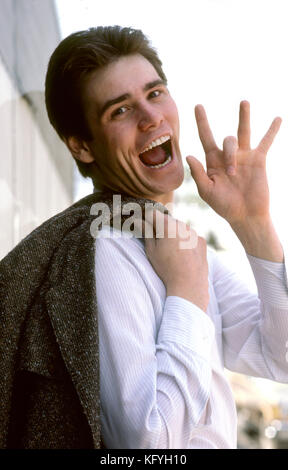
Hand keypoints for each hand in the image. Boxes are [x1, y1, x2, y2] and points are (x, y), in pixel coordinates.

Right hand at [144, 211, 209, 311]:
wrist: (189, 285)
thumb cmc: (166, 268)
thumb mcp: (152, 251)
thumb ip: (146, 233)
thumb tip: (140, 221)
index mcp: (167, 226)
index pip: (153, 214)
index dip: (147, 220)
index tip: (145, 227)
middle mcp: (182, 225)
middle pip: (168, 221)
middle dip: (162, 228)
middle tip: (159, 243)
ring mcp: (193, 232)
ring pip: (180, 229)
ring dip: (174, 234)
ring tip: (172, 252)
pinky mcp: (202, 241)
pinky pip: (190, 237)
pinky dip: (186, 241)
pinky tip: (183, 255)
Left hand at [186, 101, 281, 225]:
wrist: (245, 215)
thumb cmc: (224, 206)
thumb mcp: (207, 191)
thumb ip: (198, 174)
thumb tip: (189, 155)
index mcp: (213, 162)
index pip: (206, 137)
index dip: (202, 122)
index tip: (198, 106)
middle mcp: (228, 156)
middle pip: (228, 140)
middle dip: (230, 155)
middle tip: (233, 174)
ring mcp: (244, 156)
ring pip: (243, 132)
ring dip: (243, 117)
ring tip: (243, 102)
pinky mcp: (259, 160)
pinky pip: (265, 142)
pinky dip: (272, 131)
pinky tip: (278, 118)